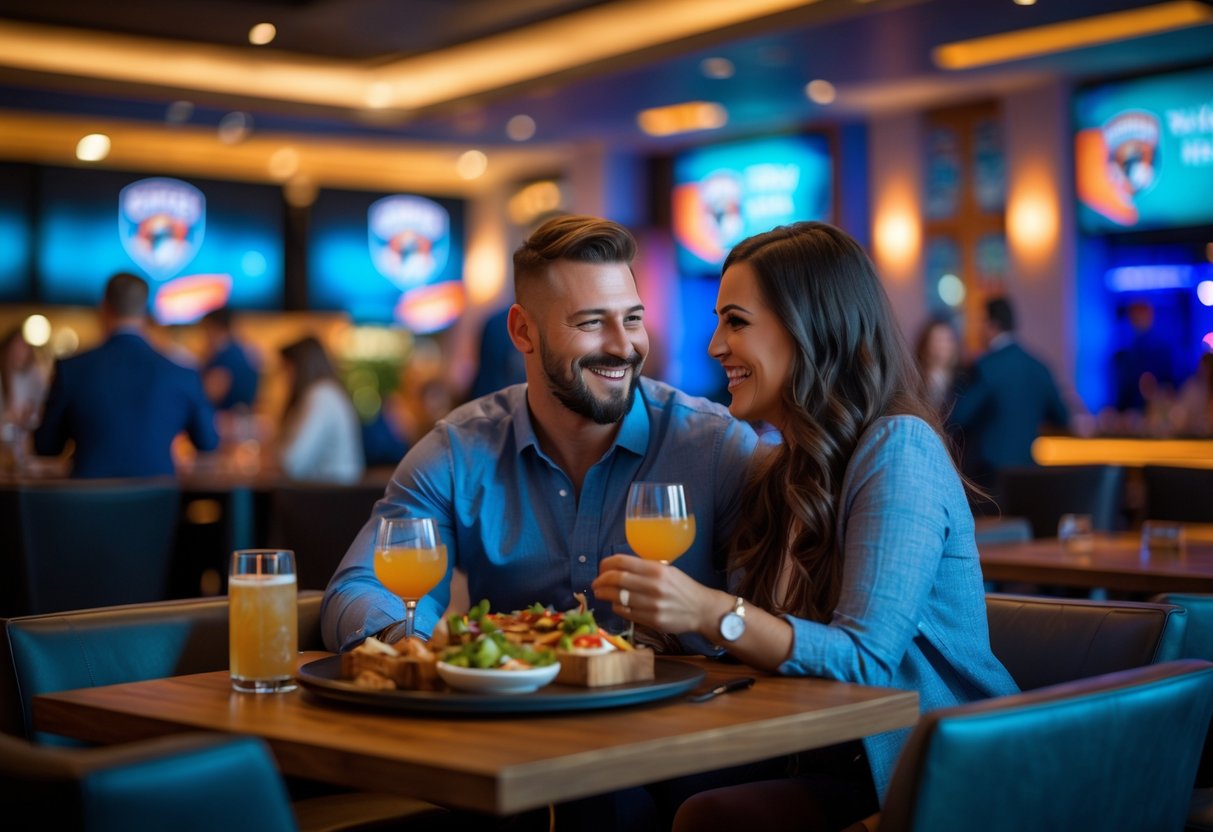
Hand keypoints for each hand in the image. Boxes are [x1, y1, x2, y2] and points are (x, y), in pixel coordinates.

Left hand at [592, 554, 728, 636]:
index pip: (622, 562)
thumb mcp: (667, 571)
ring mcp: (652, 604)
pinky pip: (625, 612)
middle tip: (596, 583)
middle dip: (600, 580)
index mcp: (657, 569)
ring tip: (600, 593)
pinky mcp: (652, 620)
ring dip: (604, 594)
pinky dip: (616, 606)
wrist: (702, 609)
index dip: (606, 564)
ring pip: (617, 597)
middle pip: (616, 579)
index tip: (602, 567)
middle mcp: (654, 585)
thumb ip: (645, 568)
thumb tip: (618, 567)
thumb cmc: (683, 588)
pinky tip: (616, 604)